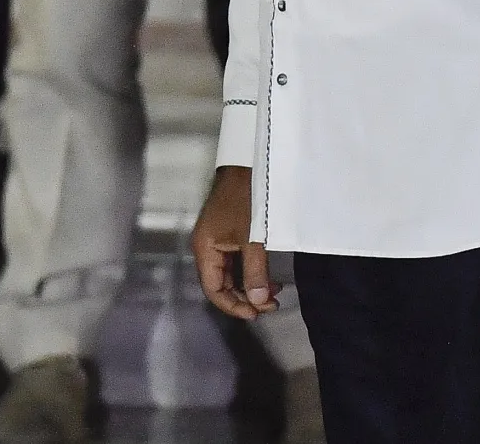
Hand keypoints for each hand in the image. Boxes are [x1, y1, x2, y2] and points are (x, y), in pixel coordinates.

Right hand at [192, 167, 281, 319]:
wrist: (248, 164)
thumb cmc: (247, 198)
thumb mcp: (252, 237)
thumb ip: (255, 271)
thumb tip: (259, 302)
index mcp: (205, 249)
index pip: (213, 289)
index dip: (233, 306)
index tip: (257, 313)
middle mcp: (207, 248)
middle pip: (221, 284)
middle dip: (245, 297)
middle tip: (271, 304)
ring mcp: (217, 241)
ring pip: (230, 275)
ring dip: (250, 286)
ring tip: (274, 292)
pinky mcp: (228, 234)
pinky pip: (236, 262)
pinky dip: (251, 272)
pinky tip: (268, 277)